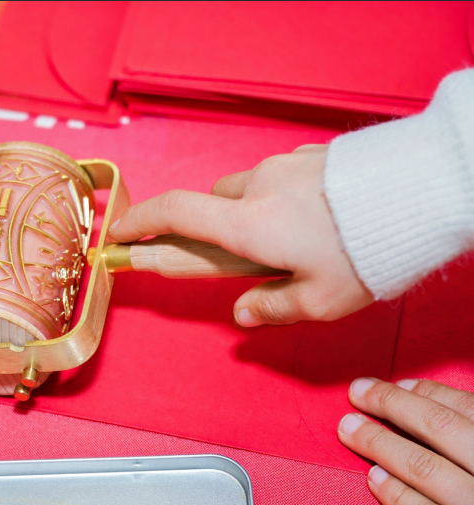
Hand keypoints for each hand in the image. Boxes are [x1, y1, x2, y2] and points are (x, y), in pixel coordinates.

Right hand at [107, 144, 372, 325]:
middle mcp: (258, 187)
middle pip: (213, 201)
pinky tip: (318, 213)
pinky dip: (283, 193)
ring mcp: (286, 164)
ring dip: (252, 208)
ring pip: (248, 186)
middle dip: (216, 225)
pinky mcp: (312, 153)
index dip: (139, 223)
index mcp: (249, 225)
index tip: (118, 232)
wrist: (423, 193)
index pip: (174, 214)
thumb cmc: (368, 253)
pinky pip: (281, 173)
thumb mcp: (321, 300)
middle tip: (247, 253)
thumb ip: (272, 307)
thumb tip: (242, 314)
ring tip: (295, 236)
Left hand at [339, 378, 473, 504]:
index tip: (395, 384)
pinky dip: (400, 497)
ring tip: (351, 429)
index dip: (427, 392)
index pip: (469, 409)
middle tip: (358, 392)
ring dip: (382, 445)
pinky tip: (375, 478)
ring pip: (428, 469)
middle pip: (441, 428)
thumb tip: (438, 406)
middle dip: (393, 405)